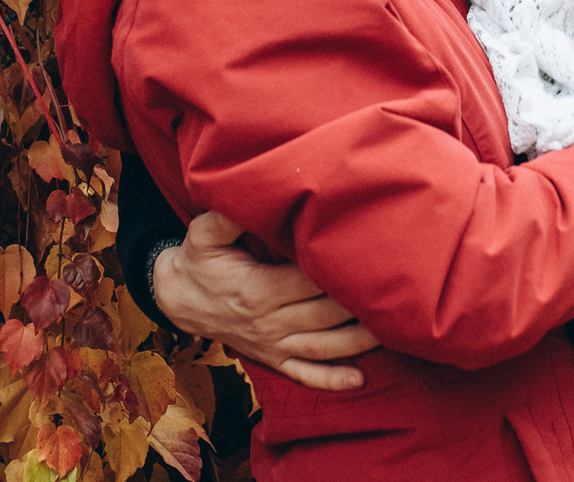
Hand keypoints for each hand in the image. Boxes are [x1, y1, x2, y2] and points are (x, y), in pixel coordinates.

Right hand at [153, 211, 378, 390]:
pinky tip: (359, 378)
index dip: (338, 270)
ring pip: (324, 347)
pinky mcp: (273, 359)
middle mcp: (268, 322)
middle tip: (394, 286)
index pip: (309, 281)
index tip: (368, 255)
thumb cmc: (199, 260)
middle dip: (360, 304)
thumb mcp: (203, 234)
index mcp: (257, 289)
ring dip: (359, 341)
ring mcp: (272, 345)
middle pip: (325, 315)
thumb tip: (250, 192)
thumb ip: (227, 216)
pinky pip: (305, 374)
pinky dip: (332, 380)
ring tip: (393, 328)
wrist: (178, 299)